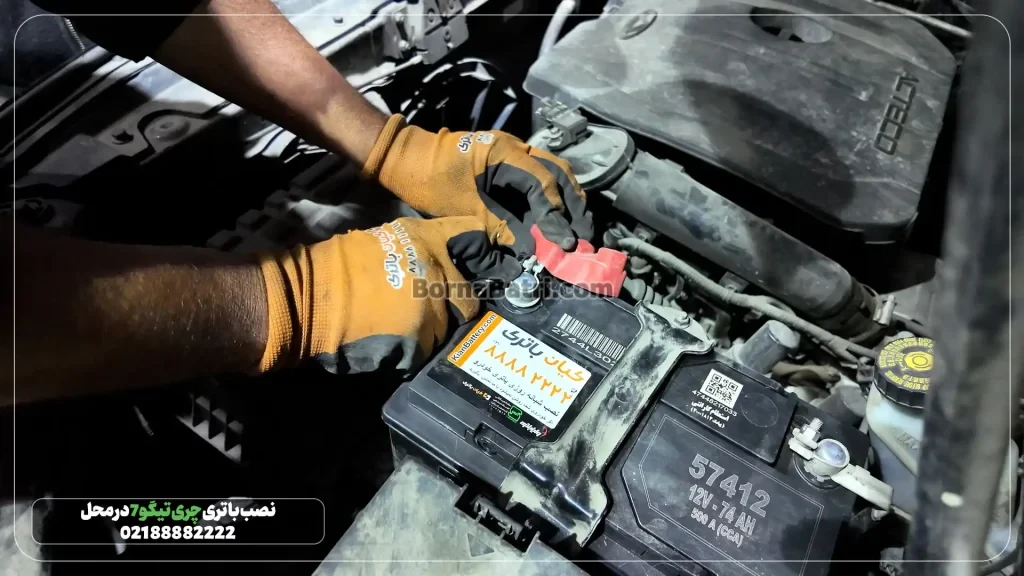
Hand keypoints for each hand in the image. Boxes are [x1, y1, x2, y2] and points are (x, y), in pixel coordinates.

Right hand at [257, 216, 520, 374]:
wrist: (308, 300)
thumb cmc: (336, 268)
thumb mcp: (384, 241)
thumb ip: (418, 252)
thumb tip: (441, 268)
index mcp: (424, 238)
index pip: (471, 235)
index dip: (482, 251)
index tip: (488, 264)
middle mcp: (436, 269)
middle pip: (469, 294)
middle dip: (459, 306)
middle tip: (440, 312)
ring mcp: (432, 307)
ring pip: (449, 326)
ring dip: (435, 331)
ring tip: (407, 330)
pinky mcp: (421, 340)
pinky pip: (429, 349)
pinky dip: (416, 351)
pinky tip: (395, 345)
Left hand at [362, 115, 592, 256]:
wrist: (405, 159)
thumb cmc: (430, 182)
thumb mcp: (466, 210)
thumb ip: (502, 228)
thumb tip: (532, 253)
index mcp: (505, 153)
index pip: (542, 184)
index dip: (555, 216)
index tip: (564, 243)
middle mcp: (516, 146)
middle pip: (558, 173)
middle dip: (573, 205)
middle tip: (584, 234)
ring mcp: (514, 151)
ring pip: (553, 172)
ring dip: (566, 200)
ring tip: (577, 227)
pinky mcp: (508, 161)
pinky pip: (538, 176)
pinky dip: (551, 196)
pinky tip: (557, 216)